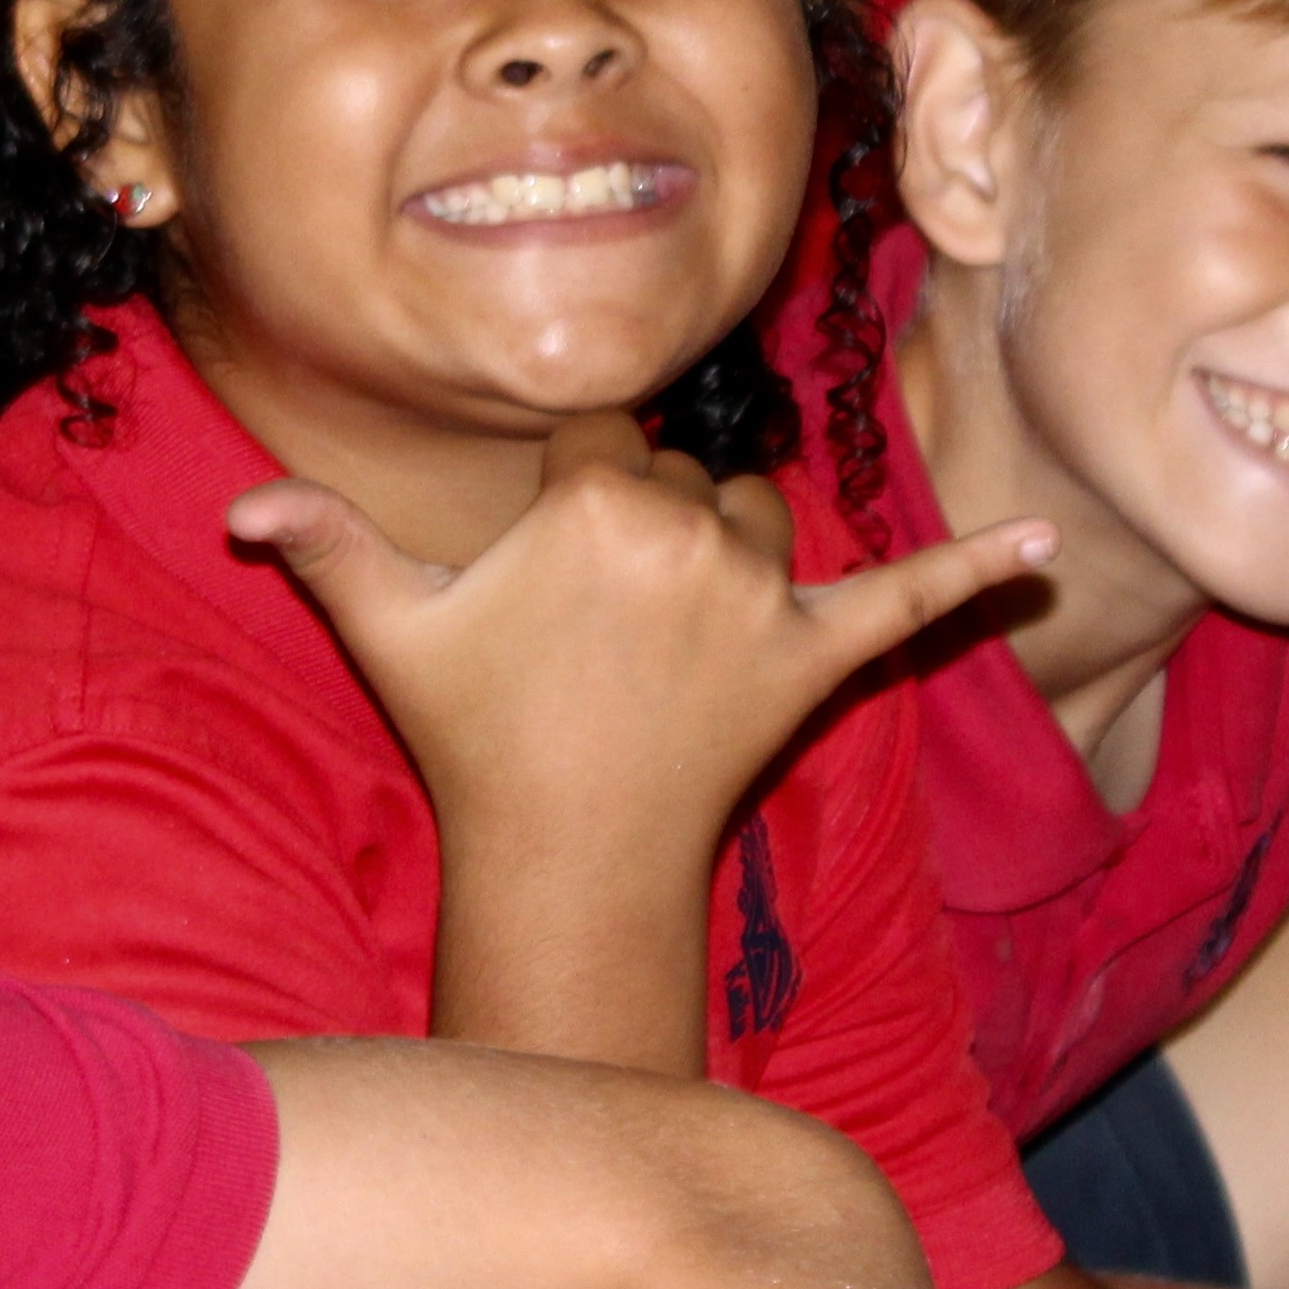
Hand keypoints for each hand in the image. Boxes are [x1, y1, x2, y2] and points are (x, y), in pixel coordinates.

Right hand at [228, 415, 1051, 892]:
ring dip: (732, 546)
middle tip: (590, 624)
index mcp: (602, 502)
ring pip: (764, 513)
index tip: (543, 567)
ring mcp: (766, 596)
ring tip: (670, 626)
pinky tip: (1051, 550)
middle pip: (681, 474)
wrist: (564, 850)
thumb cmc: (471, 727)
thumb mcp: (388, 625)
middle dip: (641, 524)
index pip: (604, 437)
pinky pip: (910, 603)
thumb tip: (237, 506)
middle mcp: (695, 534)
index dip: (569, 494)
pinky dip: (982, 575)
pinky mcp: (819, 656)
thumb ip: (322, 542)